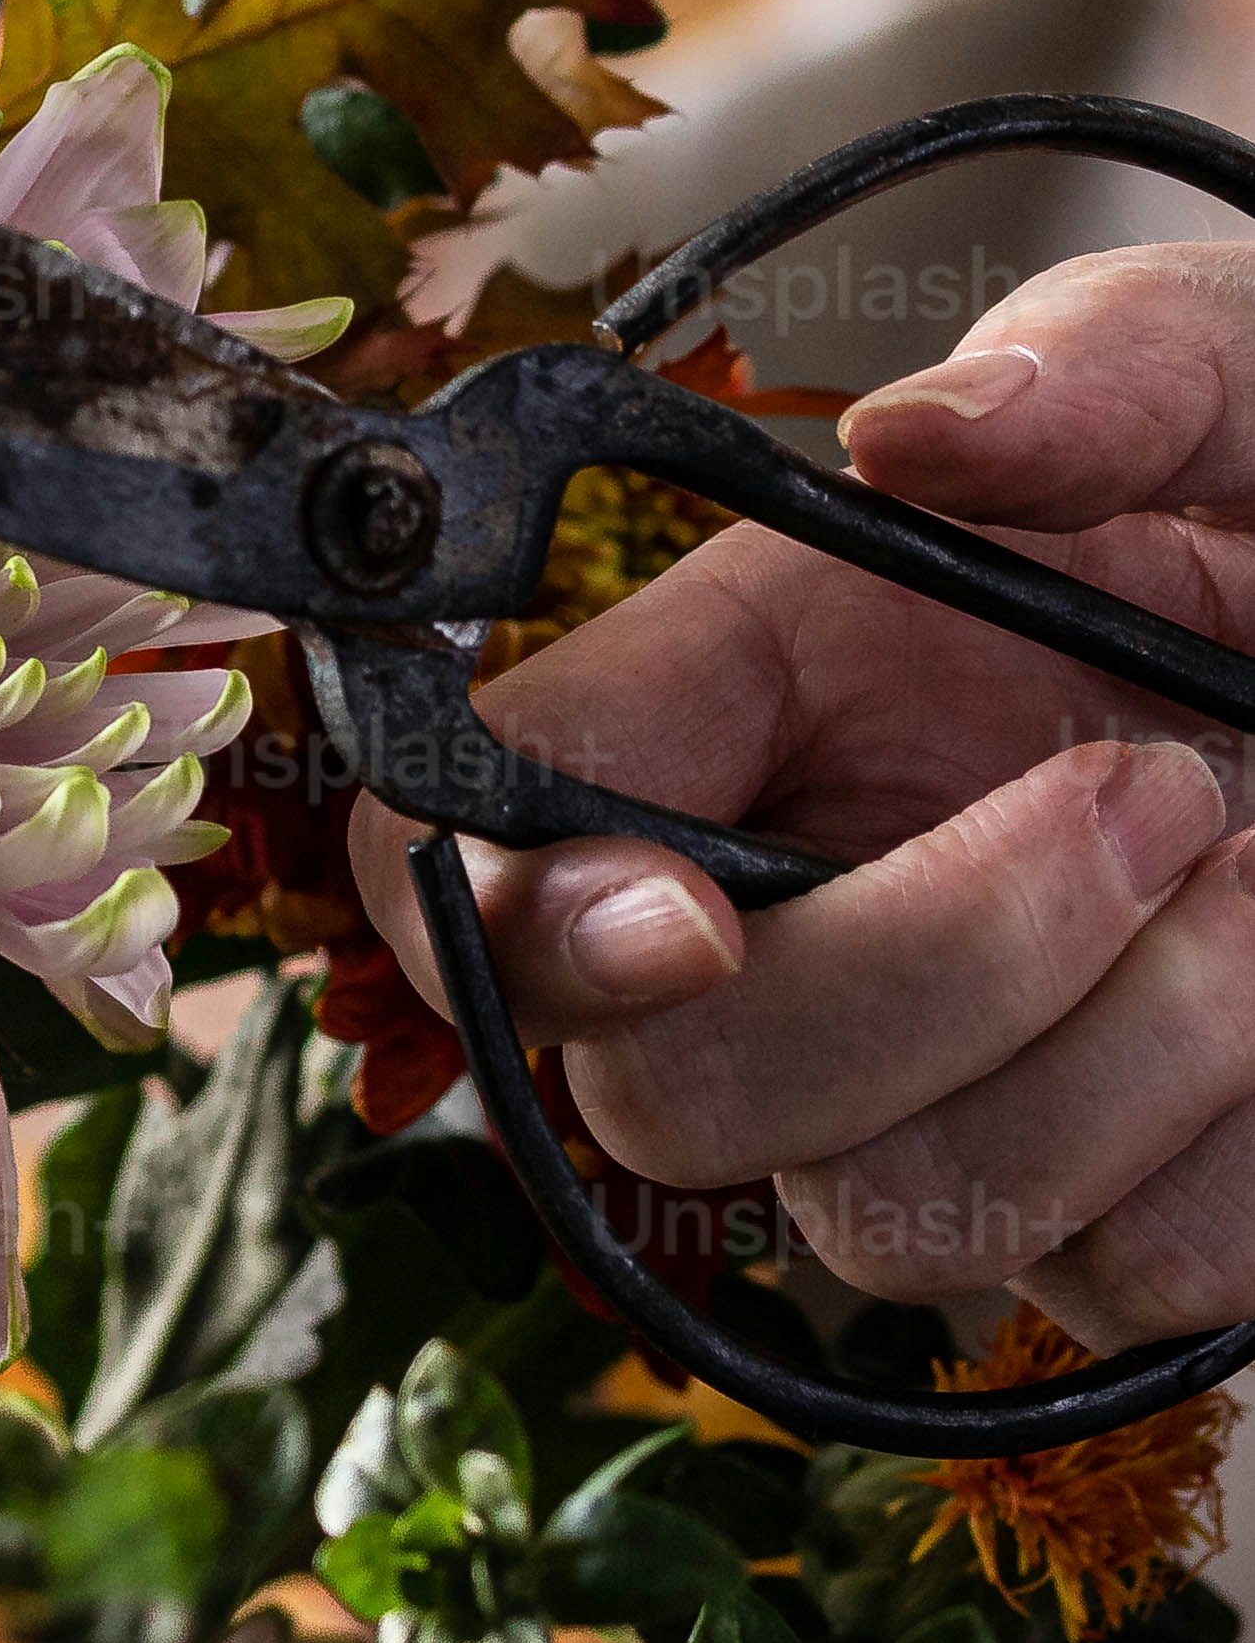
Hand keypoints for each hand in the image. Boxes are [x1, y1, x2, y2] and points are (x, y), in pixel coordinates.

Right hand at [341, 242, 1254, 1336]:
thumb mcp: (1254, 369)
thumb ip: (1107, 362)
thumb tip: (923, 436)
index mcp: (749, 700)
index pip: (468, 859)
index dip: (503, 919)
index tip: (679, 920)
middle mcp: (797, 931)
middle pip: (667, 1095)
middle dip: (918, 970)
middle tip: (1154, 791)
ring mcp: (945, 1109)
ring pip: (898, 1221)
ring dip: (1133, 1045)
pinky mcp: (1119, 1236)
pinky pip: (1128, 1280)